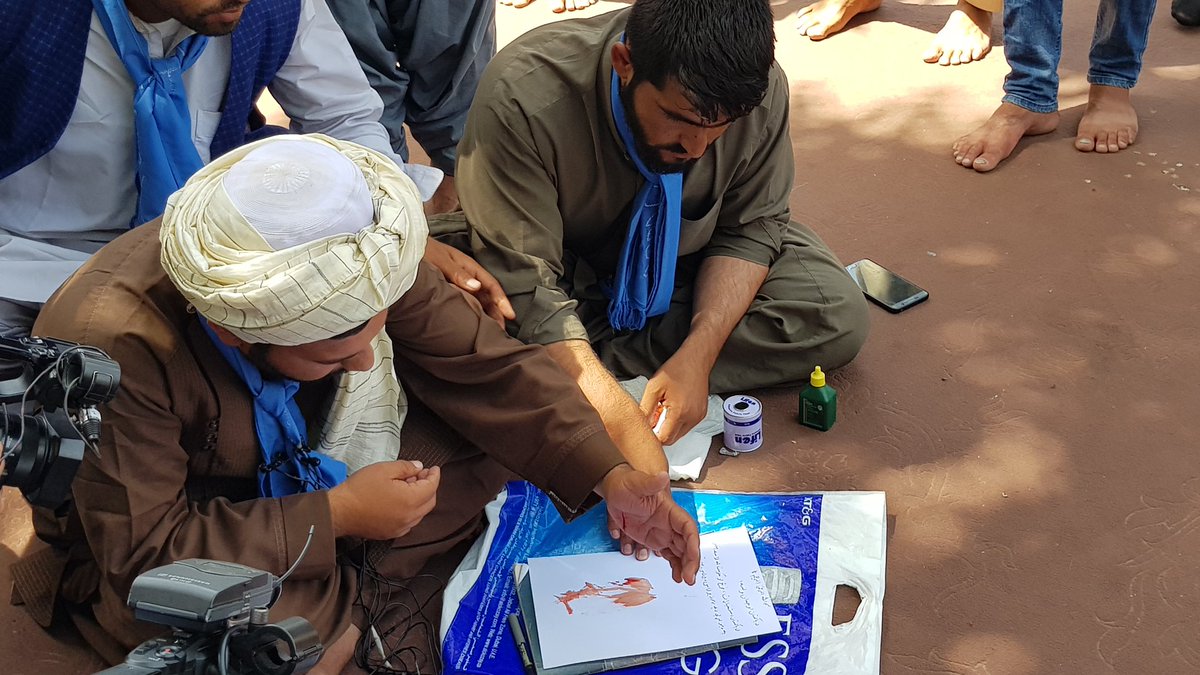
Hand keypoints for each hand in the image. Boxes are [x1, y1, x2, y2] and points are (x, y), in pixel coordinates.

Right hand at [327, 460, 439, 540]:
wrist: (339, 511)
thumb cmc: (359, 489)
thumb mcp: (384, 470)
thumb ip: (406, 467)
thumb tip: (418, 468)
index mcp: (410, 501)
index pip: (431, 487)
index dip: (434, 475)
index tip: (433, 468)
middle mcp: (409, 517)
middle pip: (429, 501)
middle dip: (429, 487)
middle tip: (420, 475)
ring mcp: (400, 528)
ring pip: (420, 513)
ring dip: (420, 499)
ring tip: (408, 485)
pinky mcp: (391, 533)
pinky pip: (409, 522)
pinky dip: (411, 510)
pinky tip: (400, 500)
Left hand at [422, 237, 515, 325]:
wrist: (404, 249)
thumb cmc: (424, 251)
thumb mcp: (441, 261)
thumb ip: (458, 274)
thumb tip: (477, 287)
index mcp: (469, 268)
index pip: (491, 286)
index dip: (502, 300)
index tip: (510, 315)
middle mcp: (467, 277)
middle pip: (487, 297)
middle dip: (497, 313)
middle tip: (502, 331)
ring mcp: (459, 284)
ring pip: (478, 301)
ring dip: (486, 315)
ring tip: (491, 332)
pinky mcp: (450, 291)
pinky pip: (466, 303)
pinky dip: (473, 314)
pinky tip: (473, 325)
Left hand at [598, 465, 699, 583]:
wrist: (615, 490)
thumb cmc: (627, 484)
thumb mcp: (636, 483)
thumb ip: (650, 483)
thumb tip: (662, 476)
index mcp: (670, 509)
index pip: (688, 527)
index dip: (692, 542)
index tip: (692, 557)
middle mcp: (670, 523)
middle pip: (687, 543)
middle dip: (691, 560)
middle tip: (689, 577)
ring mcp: (664, 532)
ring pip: (681, 551)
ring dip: (685, 566)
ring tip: (685, 580)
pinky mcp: (655, 540)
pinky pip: (669, 555)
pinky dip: (675, 565)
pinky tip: (677, 576)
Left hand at [640, 355, 710, 445]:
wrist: (695, 360)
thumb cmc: (676, 369)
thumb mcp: (654, 387)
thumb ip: (646, 409)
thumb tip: (642, 424)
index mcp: (679, 412)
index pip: (664, 439)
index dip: (652, 437)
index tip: (645, 430)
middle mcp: (692, 418)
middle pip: (672, 439)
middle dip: (660, 432)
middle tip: (652, 417)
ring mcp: (698, 417)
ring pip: (679, 434)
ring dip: (668, 428)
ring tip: (662, 410)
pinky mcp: (701, 414)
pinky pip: (686, 426)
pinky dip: (677, 422)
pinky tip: (672, 408)